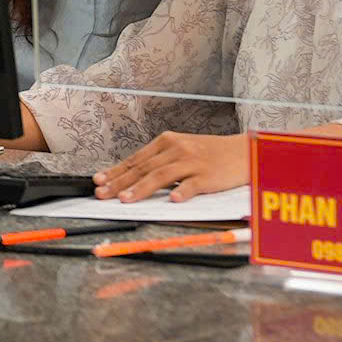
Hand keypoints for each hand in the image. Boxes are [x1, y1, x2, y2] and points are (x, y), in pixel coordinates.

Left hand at [95, 132, 249, 202]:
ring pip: (162, 176)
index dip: (115, 171)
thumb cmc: (209, 154)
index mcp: (167, 141)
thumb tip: (129, 177)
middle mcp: (177, 149)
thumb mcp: (181, 150)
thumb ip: (158, 161)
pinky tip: (172, 200)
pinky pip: (193, 184)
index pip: (135, 159)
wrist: (243, 151)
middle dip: (120, 182)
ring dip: (142, 188)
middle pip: (143, 168)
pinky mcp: (209, 175)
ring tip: (126, 199)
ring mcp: (193, 162)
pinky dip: (182, 191)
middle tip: (102, 194)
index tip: (98, 181)